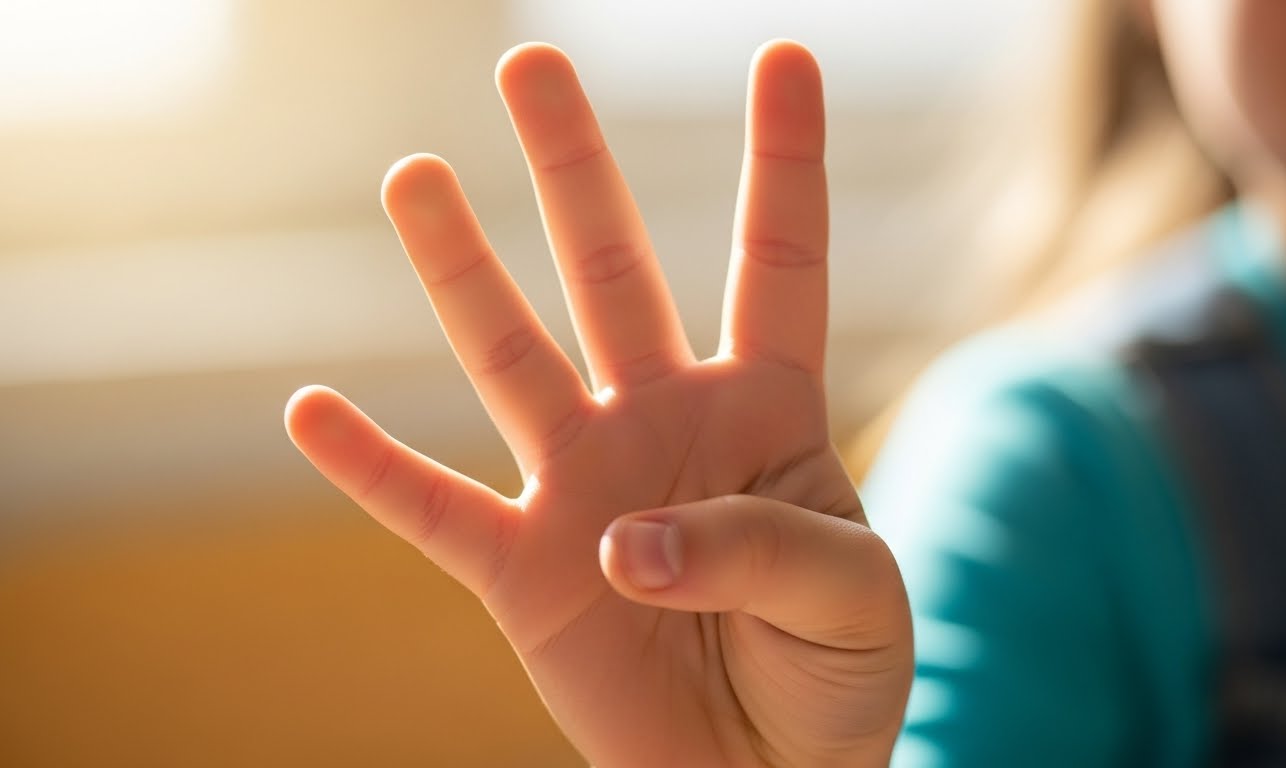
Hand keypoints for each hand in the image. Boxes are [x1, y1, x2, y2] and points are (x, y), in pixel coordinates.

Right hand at [285, 40, 912, 766]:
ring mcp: (584, 490)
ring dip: (460, 274)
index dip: (782, 160)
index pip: (778, 261)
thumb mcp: (856, 598)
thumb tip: (631, 539)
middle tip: (531, 66)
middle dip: (575, 171)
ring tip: (413, 177)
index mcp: (765, 409)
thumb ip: (764, 547)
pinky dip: (371, 468)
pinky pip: (435, 512)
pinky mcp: (524, 575)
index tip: (785, 56)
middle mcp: (662, 423)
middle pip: (615, 273)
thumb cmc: (834, 677)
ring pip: (511, 362)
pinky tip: (310, 409)